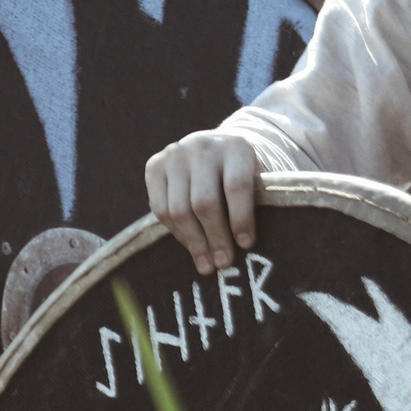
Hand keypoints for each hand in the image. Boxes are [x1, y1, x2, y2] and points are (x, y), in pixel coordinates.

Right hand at [145, 129, 258, 274]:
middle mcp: (203, 146)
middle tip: (224, 263)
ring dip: (194, 242)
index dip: (241, 219)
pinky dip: (176, 232)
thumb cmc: (241, 173)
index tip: (245, 244)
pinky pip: (159, 209)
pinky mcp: (154, 165)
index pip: (236, 186)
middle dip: (216, 238)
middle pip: (204, 202)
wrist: (214, 147)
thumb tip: (244, 248)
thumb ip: (255, 204)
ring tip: (207, 264)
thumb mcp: (255, 179)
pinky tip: (191, 245)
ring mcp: (175, 154)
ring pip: (179, 209)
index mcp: (236, 146)